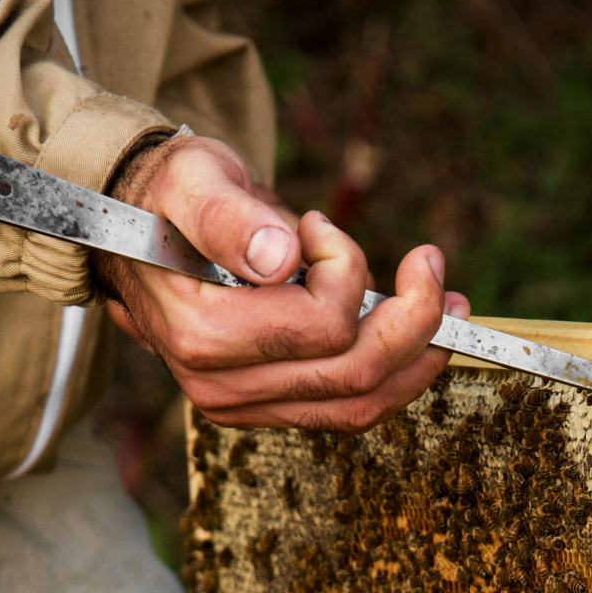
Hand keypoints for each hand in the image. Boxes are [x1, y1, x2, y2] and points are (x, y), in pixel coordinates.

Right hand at [94, 135, 469, 430]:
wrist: (140, 231)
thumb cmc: (172, 197)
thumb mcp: (194, 181)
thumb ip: (229, 217)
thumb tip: (280, 257)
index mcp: (203, 335)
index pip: (320, 326)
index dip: (346, 268)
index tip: (321, 223)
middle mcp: (222, 387)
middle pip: (353, 374)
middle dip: (413, 318)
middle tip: (431, 262)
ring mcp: (246, 406)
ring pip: (360, 405)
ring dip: (418, 357)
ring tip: (451, 305)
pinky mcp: (268, 408)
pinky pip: (348, 410)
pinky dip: (394, 376)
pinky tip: (420, 336)